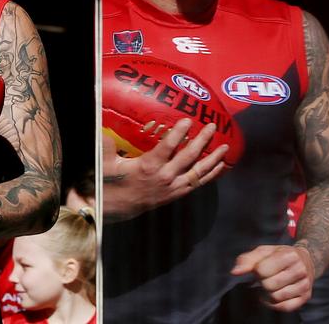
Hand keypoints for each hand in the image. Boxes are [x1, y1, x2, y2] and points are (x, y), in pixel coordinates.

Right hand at [102, 118, 227, 220]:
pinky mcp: (176, 194)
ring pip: (198, 172)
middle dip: (203, 140)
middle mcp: (164, 177)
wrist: (116, 208)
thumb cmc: (110, 182)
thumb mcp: (105, 162)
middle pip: (189, 156)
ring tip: (225, 146)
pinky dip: (210, 175)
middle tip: (213, 126)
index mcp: (149, 166)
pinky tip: (219, 166)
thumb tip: (104, 125)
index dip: (179, 132)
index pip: (168, 146)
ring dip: (213, 158)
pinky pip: (197, 184)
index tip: (188, 120)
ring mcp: (172, 187)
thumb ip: (107, 143)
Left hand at [231, 245, 314, 311]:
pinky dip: (274, 304)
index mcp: (289, 255)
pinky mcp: (306, 297)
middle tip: (266, 276)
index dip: (257, 270)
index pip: (262, 270)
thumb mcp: (263, 251)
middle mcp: (300, 270)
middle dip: (262, 282)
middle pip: (269, 285)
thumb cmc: (279, 255)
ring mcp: (305, 285)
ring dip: (268, 293)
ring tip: (271, 284)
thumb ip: (247, 260)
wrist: (305, 260)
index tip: (261, 267)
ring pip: (276, 297)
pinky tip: (272, 296)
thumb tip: (234, 272)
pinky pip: (285, 307)